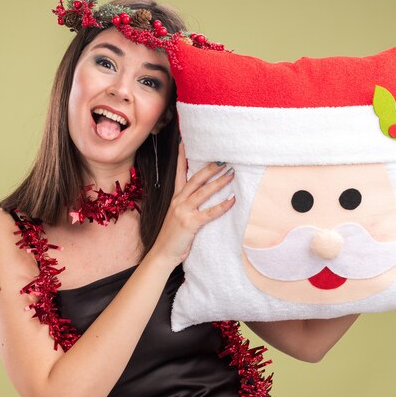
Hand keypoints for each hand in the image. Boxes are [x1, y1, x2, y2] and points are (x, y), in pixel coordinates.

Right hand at [149, 142, 235, 266]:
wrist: (162, 254)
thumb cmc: (172, 237)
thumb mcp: (177, 216)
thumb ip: (187, 205)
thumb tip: (201, 196)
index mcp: (175, 199)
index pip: (179, 174)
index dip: (182, 158)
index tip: (185, 143)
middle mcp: (178, 201)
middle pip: (196, 179)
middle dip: (210, 168)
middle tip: (223, 160)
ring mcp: (184, 211)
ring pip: (204, 192)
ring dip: (219, 182)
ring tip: (231, 174)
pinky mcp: (190, 223)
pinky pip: (210, 212)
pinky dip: (223, 205)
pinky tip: (233, 199)